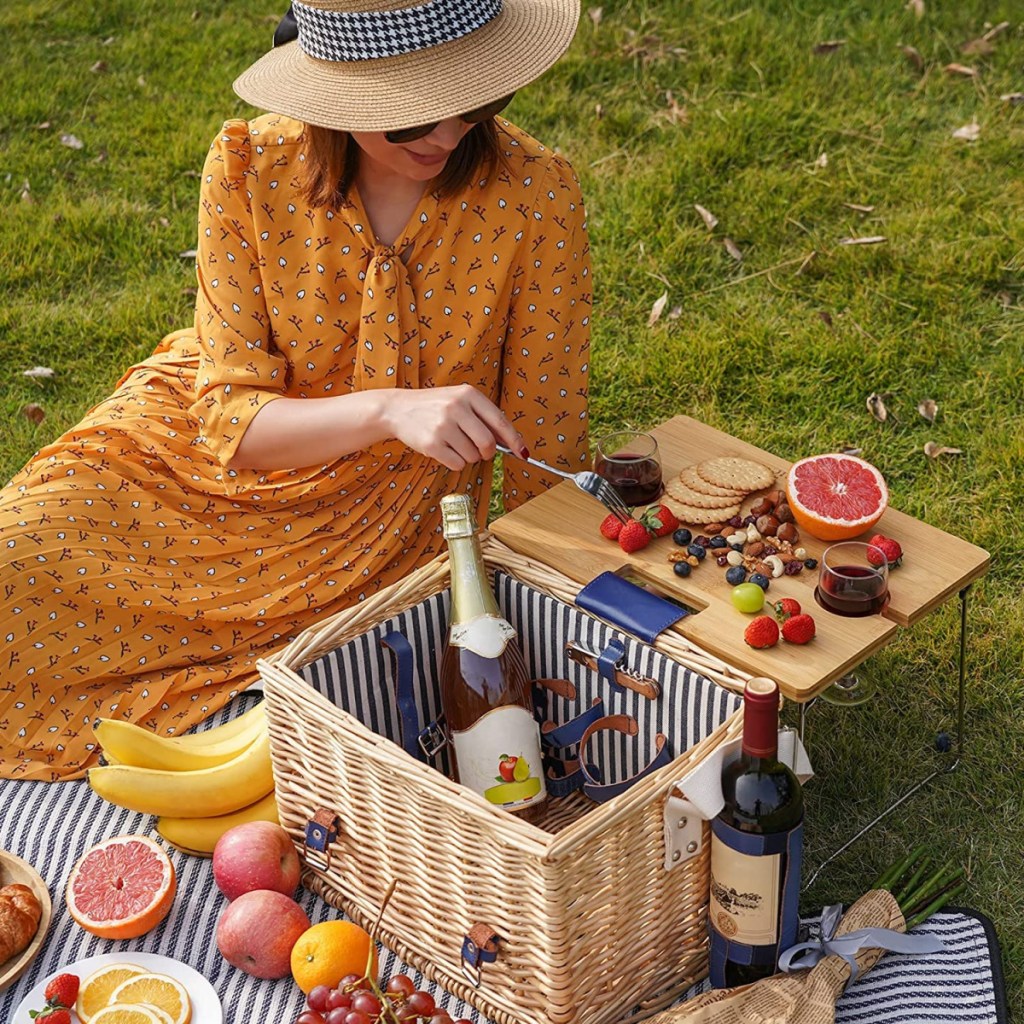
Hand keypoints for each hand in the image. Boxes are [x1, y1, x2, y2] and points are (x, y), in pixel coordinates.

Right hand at [384, 385, 526, 470]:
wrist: (398, 409)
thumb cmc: (435, 407)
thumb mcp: (459, 401)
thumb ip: (484, 418)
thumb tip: (510, 443)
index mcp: (468, 394)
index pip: (500, 422)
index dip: (514, 440)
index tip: (522, 453)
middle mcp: (456, 408)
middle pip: (487, 443)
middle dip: (487, 453)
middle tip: (480, 452)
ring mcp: (443, 426)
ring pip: (472, 456)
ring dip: (468, 457)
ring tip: (453, 444)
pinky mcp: (431, 444)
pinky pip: (457, 464)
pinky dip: (454, 462)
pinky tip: (444, 449)